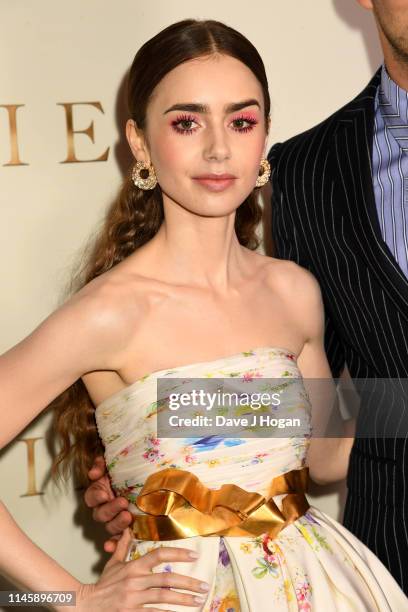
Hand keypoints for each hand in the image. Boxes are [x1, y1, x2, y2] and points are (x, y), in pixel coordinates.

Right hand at [77, 528, 209, 610]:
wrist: (86, 605)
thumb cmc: (103, 586)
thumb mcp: (113, 564)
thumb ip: (124, 547)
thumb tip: (129, 528)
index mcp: (134, 567)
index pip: (159, 554)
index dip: (178, 553)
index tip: (194, 555)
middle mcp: (136, 581)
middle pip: (167, 579)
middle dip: (189, 583)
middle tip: (204, 586)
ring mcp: (134, 599)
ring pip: (164, 597)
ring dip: (184, 599)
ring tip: (198, 601)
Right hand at [84, 456, 131, 552]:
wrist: (140, 475)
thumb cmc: (124, 469)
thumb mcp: (111, 463)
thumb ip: (100, 465)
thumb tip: (93, 474)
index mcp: (99, 492)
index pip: (91, 497)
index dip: (96, 496)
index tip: (104, 493)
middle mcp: (104, 507)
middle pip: (101, 514)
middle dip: (111, 509)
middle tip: (123, 503)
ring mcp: (113, 519)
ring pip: (110, 527)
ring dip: (117, 524)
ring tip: (128, 517)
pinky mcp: (124, 528)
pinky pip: (116, 539)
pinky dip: (113, 544)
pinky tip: (112, 547)